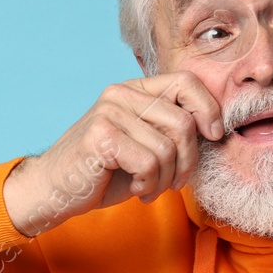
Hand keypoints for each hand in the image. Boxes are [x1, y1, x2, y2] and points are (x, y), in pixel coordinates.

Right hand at [2, 72, 223, 235]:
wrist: (56, 190)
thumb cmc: (106, 171)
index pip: (186, 82)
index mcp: (135, 89)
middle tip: (175, 182)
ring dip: (166, 179)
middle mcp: (121, 94)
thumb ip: (172, 130)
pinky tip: (136, 188)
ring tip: (150, 187)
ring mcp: (109, 112)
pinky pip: (149, 162)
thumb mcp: (146, 144)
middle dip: (188, 161)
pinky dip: (149, 184)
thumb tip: (217, 128)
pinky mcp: (101, 136)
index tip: (214, 136)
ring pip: (168, 148)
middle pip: (184, 122)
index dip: (209, 109)